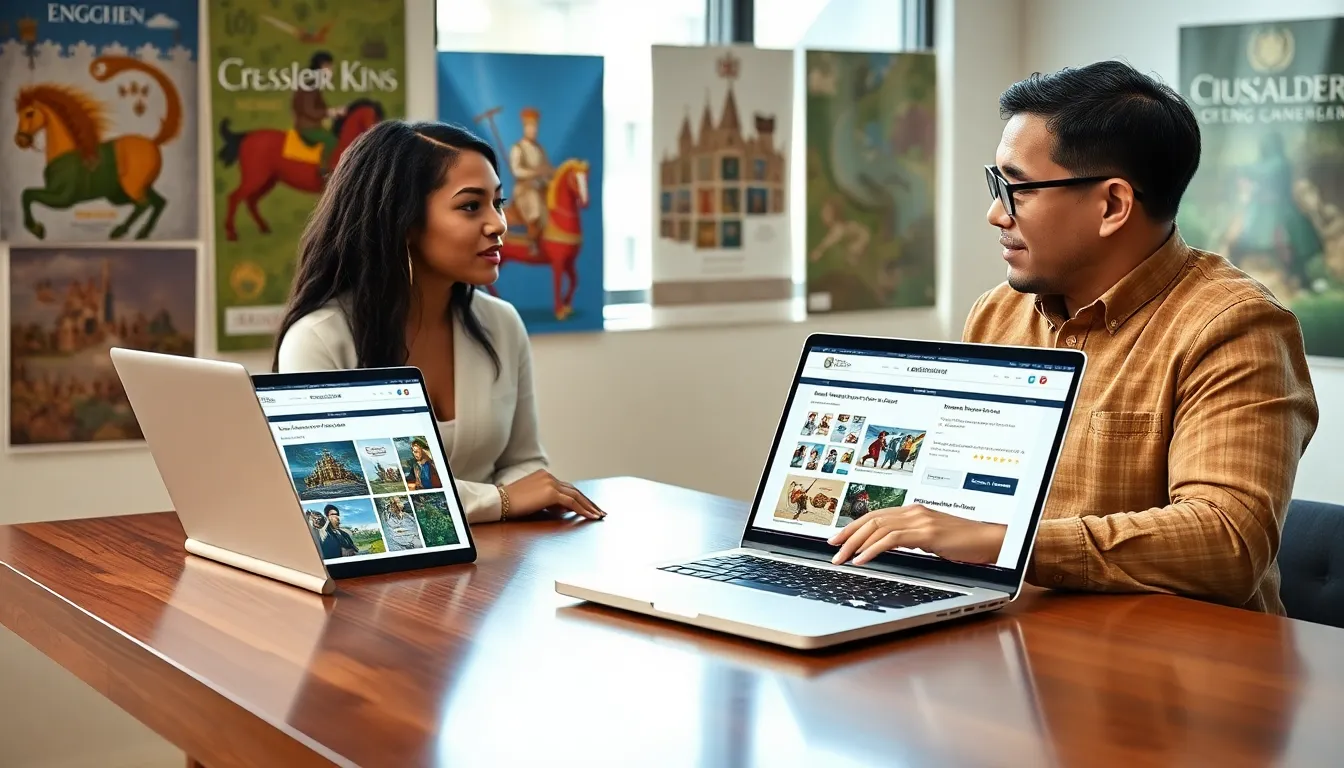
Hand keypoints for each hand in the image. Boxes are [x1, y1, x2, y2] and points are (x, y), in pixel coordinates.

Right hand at [502, 471, 605, 519]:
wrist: (499, 502)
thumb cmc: (511, 504)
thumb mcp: (532, 500)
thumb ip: (548, 501)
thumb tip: (564, 509)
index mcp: (544, 476)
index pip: (566, 488)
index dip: (579, 498)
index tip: (588, 506)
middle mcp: (549, 477)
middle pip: (574, 490)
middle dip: (588, 502)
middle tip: (599, 511)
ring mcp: (550, 483)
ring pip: (576, 495)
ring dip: (589, 506)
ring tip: (598, 515)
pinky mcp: (551, 492)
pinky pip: (572, 502)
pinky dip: (583, 509)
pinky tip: (590, 517)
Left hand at [827, 504, 1005, 565]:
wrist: (991, 541)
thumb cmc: (965, 543)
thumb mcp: (932, 539)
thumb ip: (912, 538)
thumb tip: (888, 548)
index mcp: (913, 511)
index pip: (875, 516)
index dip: (853, 526)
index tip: (837, 538)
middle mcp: (914, 511)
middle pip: (871, 519)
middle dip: (847, 535)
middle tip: (832, 549)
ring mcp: (920, 520)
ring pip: (877, 528)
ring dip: (855, 544)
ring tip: (842, 558)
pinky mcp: (927, 532)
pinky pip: (892, 539)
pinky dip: (873, 549)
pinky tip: (862, 559)